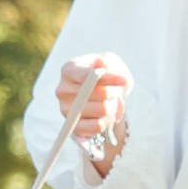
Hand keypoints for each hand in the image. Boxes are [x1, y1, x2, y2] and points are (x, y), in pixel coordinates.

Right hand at [53, 53, 129, 173]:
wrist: (99, 93)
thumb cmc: (103, 74)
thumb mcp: (108, 61)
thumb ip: (106, 62)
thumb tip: (101, 65)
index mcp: (68, 70)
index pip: (88, 76)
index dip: (108, 79)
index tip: (124, 81)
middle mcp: (63, 90)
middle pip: (98, 94)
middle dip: (115, 92)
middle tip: (117, 91)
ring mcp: (65, 110)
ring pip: (101, 110)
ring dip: (113, 106)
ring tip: (111, 102)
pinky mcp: (72, 126)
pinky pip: (97, 127)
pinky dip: (108, 121)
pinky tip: (108, 115)